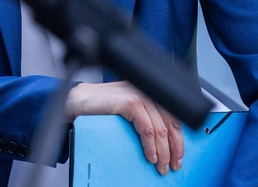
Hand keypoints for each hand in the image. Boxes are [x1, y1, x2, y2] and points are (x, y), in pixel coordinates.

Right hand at [66, 80, 183, 175]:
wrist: (79, 100)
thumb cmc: (102, 106)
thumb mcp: (130, 109)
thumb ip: (146, 116)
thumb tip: (163, 141)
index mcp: (151, 92)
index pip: (174, 117)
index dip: (179, 140)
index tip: (178, 156)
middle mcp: (148, 91)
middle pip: (171, 124)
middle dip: (174, 149)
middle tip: (173, 165)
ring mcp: (140, 95)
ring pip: (160, 129)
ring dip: (163, 152)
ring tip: (161, 165)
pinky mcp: (130, 103)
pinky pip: (147, 129)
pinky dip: (150, 146)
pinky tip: (150, 156)